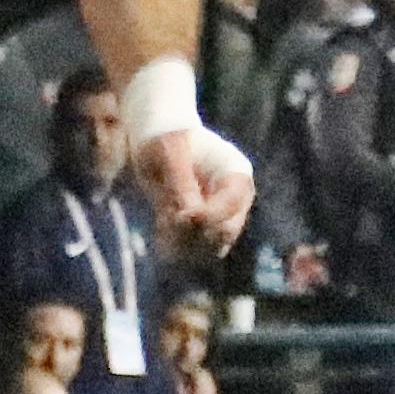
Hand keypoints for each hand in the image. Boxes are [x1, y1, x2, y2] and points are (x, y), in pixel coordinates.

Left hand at [136, 122, 255, 252]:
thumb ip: (181, 183)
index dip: (206, 216)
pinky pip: (197, 254)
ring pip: (211, 249)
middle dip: (192, 231)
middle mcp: (236, 199)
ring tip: (161, 221)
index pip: (231, 205)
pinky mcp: (206, 232)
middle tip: (165, 219)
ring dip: (183, 243)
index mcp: (235, 172)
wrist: (157, 142)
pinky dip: (177, 248)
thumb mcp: (169, 155)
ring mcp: (223, 217)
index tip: (176, 217)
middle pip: (225, 232)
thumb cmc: (165, 140)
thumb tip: (191, 217)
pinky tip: (161, 230)